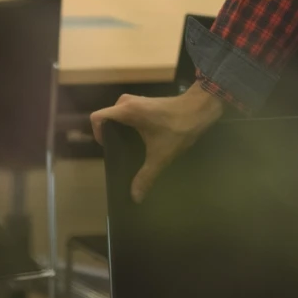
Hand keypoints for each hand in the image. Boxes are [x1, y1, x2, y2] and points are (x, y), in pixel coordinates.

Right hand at [89, 83, 224, 201]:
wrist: (201, 108)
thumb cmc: (178, 128)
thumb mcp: (161, 156)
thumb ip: (146, 176)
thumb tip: (135, 197)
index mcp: (126, 110)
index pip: (97, 118)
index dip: (97, 133)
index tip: (108, 148)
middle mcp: (128, 102)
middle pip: (108, 118)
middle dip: (111, 134)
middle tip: (119, 151)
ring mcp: (139, 100)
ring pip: (119, 115)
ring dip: (121, 129)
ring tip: (129, 147)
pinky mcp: (148, 102)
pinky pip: (130, 113)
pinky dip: (131, 125)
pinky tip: (141, 139)